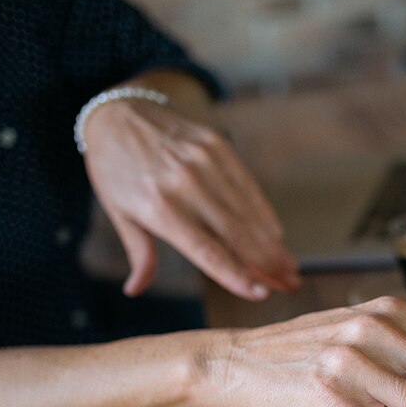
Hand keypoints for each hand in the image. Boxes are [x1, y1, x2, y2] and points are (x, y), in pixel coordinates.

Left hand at [81, 87, 301, 300]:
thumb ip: (139, 253)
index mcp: (158, 207)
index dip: (236, 275)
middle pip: (236, 234)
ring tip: (290, 267)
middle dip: (267, 264)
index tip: (261, 294)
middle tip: (291, 285)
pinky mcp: (217, 146)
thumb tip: (135, 290)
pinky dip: (263, 212)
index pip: (206, 250)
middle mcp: (185, 185)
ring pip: (247, 212)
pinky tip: (276, 234)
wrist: (117, 112)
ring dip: (272, 243)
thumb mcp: (118, 213)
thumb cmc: (114, 169)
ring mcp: (204, 162)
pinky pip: (247, 185)